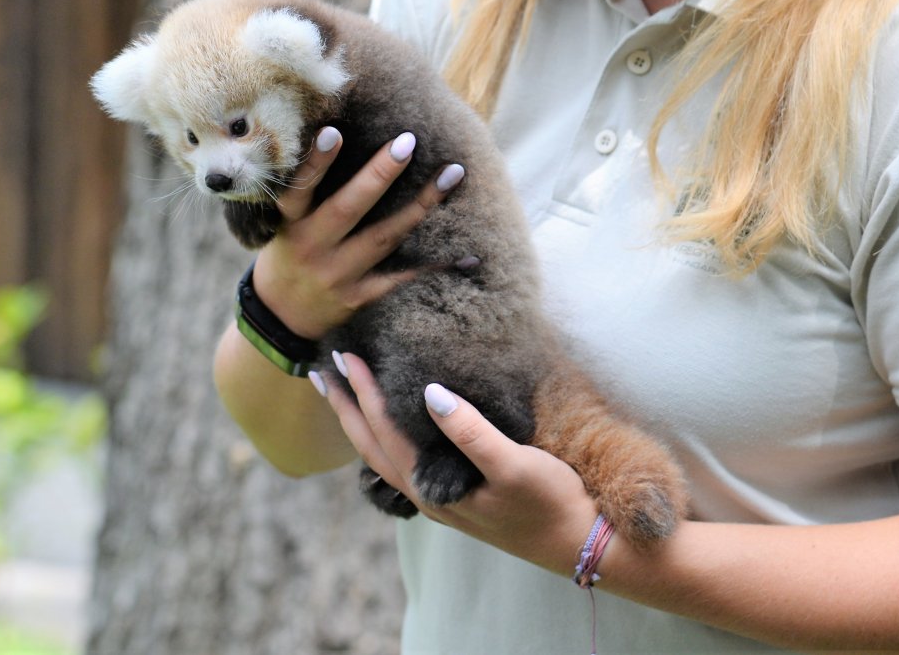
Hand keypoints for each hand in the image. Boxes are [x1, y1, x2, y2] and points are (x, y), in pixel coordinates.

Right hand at [250, 129, 463, 339]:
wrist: (281, 317)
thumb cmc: (287, 253)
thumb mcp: (284, 223)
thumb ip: (309, 193)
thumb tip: (340, 133)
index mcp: (292, 224)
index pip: (299, 189)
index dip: (315, 163)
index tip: (334, 131)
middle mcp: (314, 247)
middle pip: (348, 208)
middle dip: (379, 175)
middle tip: (408, 142)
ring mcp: (339, 274)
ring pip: (385, 237)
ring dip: (420, 205)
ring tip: (451, 174)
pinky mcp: (360, 296)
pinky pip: (402, 277)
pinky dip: (433, 264)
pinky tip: (467, 252)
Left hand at [316, 351, 600, 575]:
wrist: (577, 543)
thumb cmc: (549, 502)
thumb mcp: (513, 463)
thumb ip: (470, 431)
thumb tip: (429, 393)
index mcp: (432, 487)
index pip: (385, 432)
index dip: (364, 393)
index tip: (346, 356)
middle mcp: (426, 495)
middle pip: (371, 447)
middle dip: (346, 409)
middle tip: (321, 372)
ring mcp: (439, 498)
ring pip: (384, 457)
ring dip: (360, 425)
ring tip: (343, 396)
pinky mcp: (455, 495)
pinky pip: (404, 463)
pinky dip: (386, 439)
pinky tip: (392, 427)